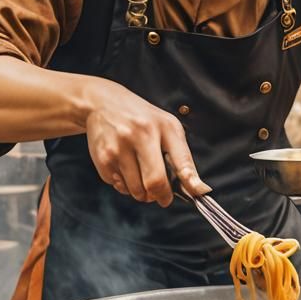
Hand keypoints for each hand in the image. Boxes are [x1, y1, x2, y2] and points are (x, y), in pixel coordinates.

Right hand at [83, 81, 209, 206]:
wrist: (103, 103)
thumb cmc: (142, 118)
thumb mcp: (167, 127)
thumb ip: (182, 157)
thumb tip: (196, 189)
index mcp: (161, 127)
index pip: (180, 160)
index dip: (190, 182)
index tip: (198, 193)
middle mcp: (138, 136)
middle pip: (155, 182)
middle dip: (162, 196)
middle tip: (163, 196)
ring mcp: (118, 148)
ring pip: (137, 191)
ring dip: (143, 193)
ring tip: (142, 176)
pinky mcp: (102, 159)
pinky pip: (120, 188)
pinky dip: (126, 186)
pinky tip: (126, 169)